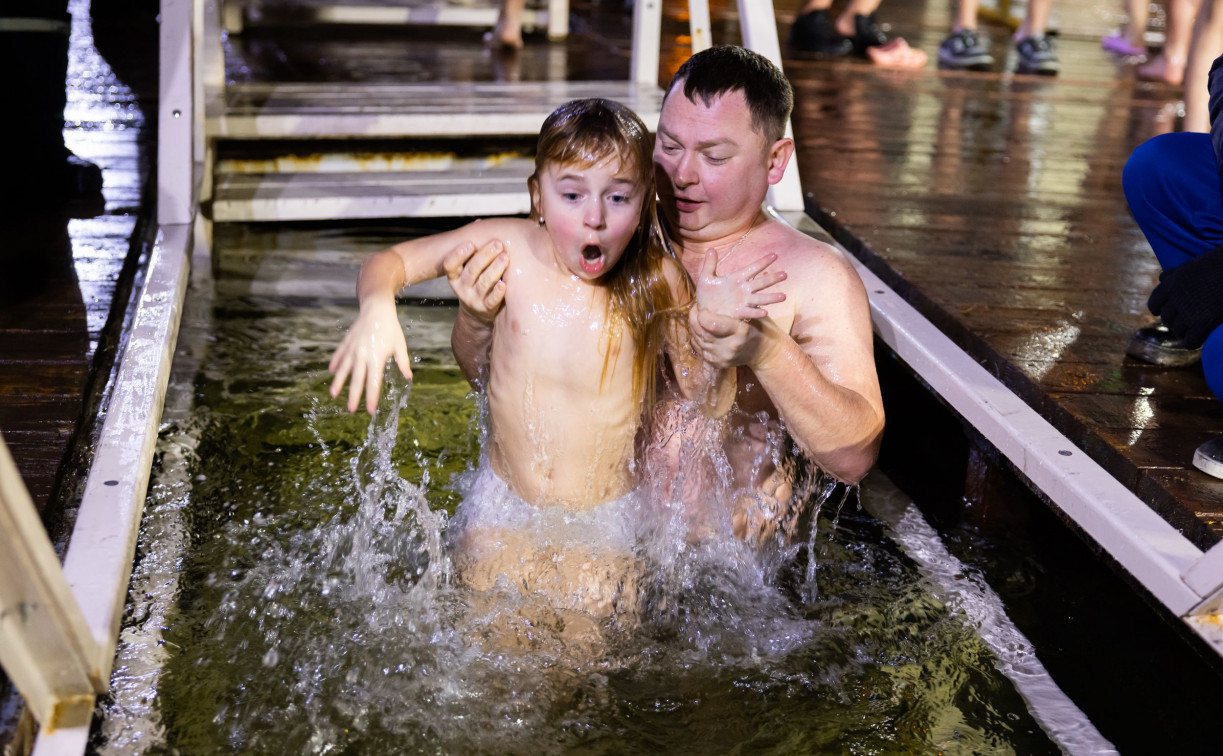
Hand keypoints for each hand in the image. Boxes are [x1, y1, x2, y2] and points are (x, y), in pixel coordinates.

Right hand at [328, 297, 410, 413]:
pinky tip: (331, 371)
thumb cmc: (391, 328)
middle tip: (351, 410)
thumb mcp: (400, 345)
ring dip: (338, 382)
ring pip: (344, 369)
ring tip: (333, 394)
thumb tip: (408, 377)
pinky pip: (339, 355)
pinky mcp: (347, 342)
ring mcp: (352, 349)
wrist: (376, 308)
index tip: (370, 410)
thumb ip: (403, 362)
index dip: (371, 398)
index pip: (373, 383)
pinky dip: (335, 363)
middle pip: (356, 380)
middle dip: (353, 396)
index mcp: (376, 358)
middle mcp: (362, 355)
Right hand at [444, 239, 507, 323]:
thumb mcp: (469, 267)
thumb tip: (479, 223)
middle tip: (497, 244)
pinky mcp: (486, 309)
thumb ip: (473, 248)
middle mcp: (462, 288)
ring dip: (494, 269)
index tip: (469, 243)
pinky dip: (498, 292)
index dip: (458, 255)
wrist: (478, 312)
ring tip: (505, 257)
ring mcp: (473, 299)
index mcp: (455, 276)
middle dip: (484, 256)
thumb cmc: (476, 281)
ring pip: (483, 283)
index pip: (450, 265)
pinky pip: (492, 301)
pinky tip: (504, 284)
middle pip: (471, 271)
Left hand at [689, 303, 762, 369]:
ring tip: (695, 317)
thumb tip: (714, 295)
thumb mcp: (753, 313)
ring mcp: (723, 357)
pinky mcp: (717, 364)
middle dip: (694, 318)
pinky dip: (696, 338)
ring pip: (698, 340)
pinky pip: (700, 348)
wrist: (765, 352)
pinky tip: (698, 330)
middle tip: (695, 309)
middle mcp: (730, 346)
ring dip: (693, 327)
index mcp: (741, 331)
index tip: (701, 306)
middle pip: (701, 332)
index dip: (701, 313)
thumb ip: (735, 308)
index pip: (711, 324)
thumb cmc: (760, 327)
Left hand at [694, 248, 786, 320]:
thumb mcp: (706, 278)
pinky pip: (749, 312)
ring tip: (783, 296)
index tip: (774, 255)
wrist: (703, 310)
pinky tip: (765, 312)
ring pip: (760, 299)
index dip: (763, 262)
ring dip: (771, 298)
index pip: (752, 268)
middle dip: (772, 278)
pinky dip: (756, 312)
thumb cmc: (707, 294)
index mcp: (737, 278)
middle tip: (785, 274)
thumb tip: (711, 249)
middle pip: (761, 283)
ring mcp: (743, 301)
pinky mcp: (738, 313)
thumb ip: (709, 264)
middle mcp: (743, 289)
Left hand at [1148, 244, 1222, 347]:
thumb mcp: (1195, 265)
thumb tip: (1162, 278)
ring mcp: (1189, 312)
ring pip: (1177, 331)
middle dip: (1175, 321)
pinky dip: (1193, 342)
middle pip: (1167, 319)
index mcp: (1171, 284)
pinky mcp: (1203, 324)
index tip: (1161, 312)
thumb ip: (1177, 273)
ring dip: (1184, 332)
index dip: (1158, 309)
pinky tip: (1200, 340)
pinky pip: (1190, 341)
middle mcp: (1176, 299)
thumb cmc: (1221, 263)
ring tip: (1193, 331)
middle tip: (1186, 321)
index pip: (1154, 304)